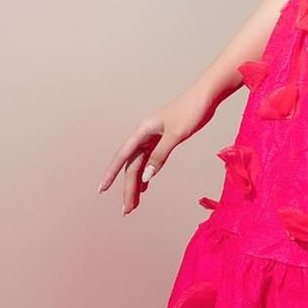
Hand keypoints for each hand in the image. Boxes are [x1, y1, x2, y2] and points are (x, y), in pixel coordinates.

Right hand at [98, 83, 220, 214]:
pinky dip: (147, 175)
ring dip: (137, 184)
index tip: (102, 189)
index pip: (122, 156)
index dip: (111, 174)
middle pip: (132, 165)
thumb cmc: (191, 111)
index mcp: (143, 131)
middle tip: (127, 210)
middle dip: (128, 188)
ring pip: (140, 165)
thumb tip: (146, 176)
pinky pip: (150, 160)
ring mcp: (153, 138)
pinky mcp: (163, 140)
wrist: (206, 97)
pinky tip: (145, 187)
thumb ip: (160, 156)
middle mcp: (144, 135)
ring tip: (134, 205)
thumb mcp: (176, 135)